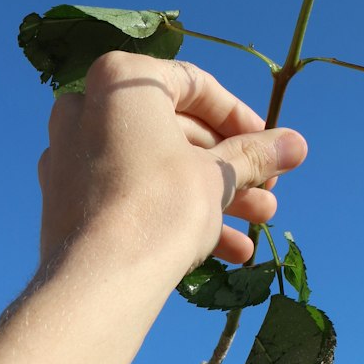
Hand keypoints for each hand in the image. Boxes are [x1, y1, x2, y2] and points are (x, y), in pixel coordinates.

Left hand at [37, 52, 306, 277]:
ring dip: (212, 193)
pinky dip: (172, 212)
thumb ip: (256, 154)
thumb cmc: (163, 206)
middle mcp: (86, 108)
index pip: (195, 86)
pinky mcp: (66, 201)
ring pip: (155, 166)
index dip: (240, 119)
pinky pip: (130, 193)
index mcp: (121, 82)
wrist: (99, 281)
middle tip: (269, 191)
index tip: (269, 146)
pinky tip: (225, 250)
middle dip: (231, 165)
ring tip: (259, 222)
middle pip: (176, 130)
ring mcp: (70, 156)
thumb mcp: (219, 174)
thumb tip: (297, 144)